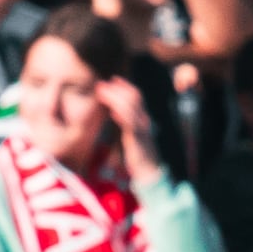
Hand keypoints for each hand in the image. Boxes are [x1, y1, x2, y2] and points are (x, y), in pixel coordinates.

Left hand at [97, 75, 168, 189]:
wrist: (150, 172)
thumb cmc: (140, 155)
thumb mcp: (133, 135)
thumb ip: (127, 123)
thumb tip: (116, 111)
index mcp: (144, 119)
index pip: (137, 96)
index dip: (125, 86)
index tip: (113, 79)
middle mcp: (145, 121)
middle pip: (133, 98)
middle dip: (116, 90)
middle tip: (101, 84)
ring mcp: (143, 130)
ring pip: (130, 108)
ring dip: (114, 99)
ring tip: (101, 93)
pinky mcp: (138, 139)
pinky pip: (130, 124)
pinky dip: (121, 116)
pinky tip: (112, 112)